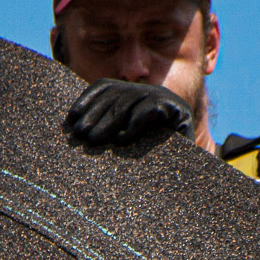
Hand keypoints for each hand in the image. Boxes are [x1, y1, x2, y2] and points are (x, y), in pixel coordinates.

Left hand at [63, 80, 193, 146]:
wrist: (188, 173)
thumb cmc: (151, 158)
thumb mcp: (123, 138)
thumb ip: (106, 126)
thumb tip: (72, 124)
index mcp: (134, 93)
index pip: (105, 87)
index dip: (86, 100)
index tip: (71, 117)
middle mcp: (149, 90)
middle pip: (115, 95)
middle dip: (95, 114)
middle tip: (81, 134)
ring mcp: (166, 98)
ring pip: (130, 102)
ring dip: (108, 122)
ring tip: (94, 140)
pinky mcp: (179, 111)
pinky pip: (150, 110)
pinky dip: (134, 124)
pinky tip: (122, 140)